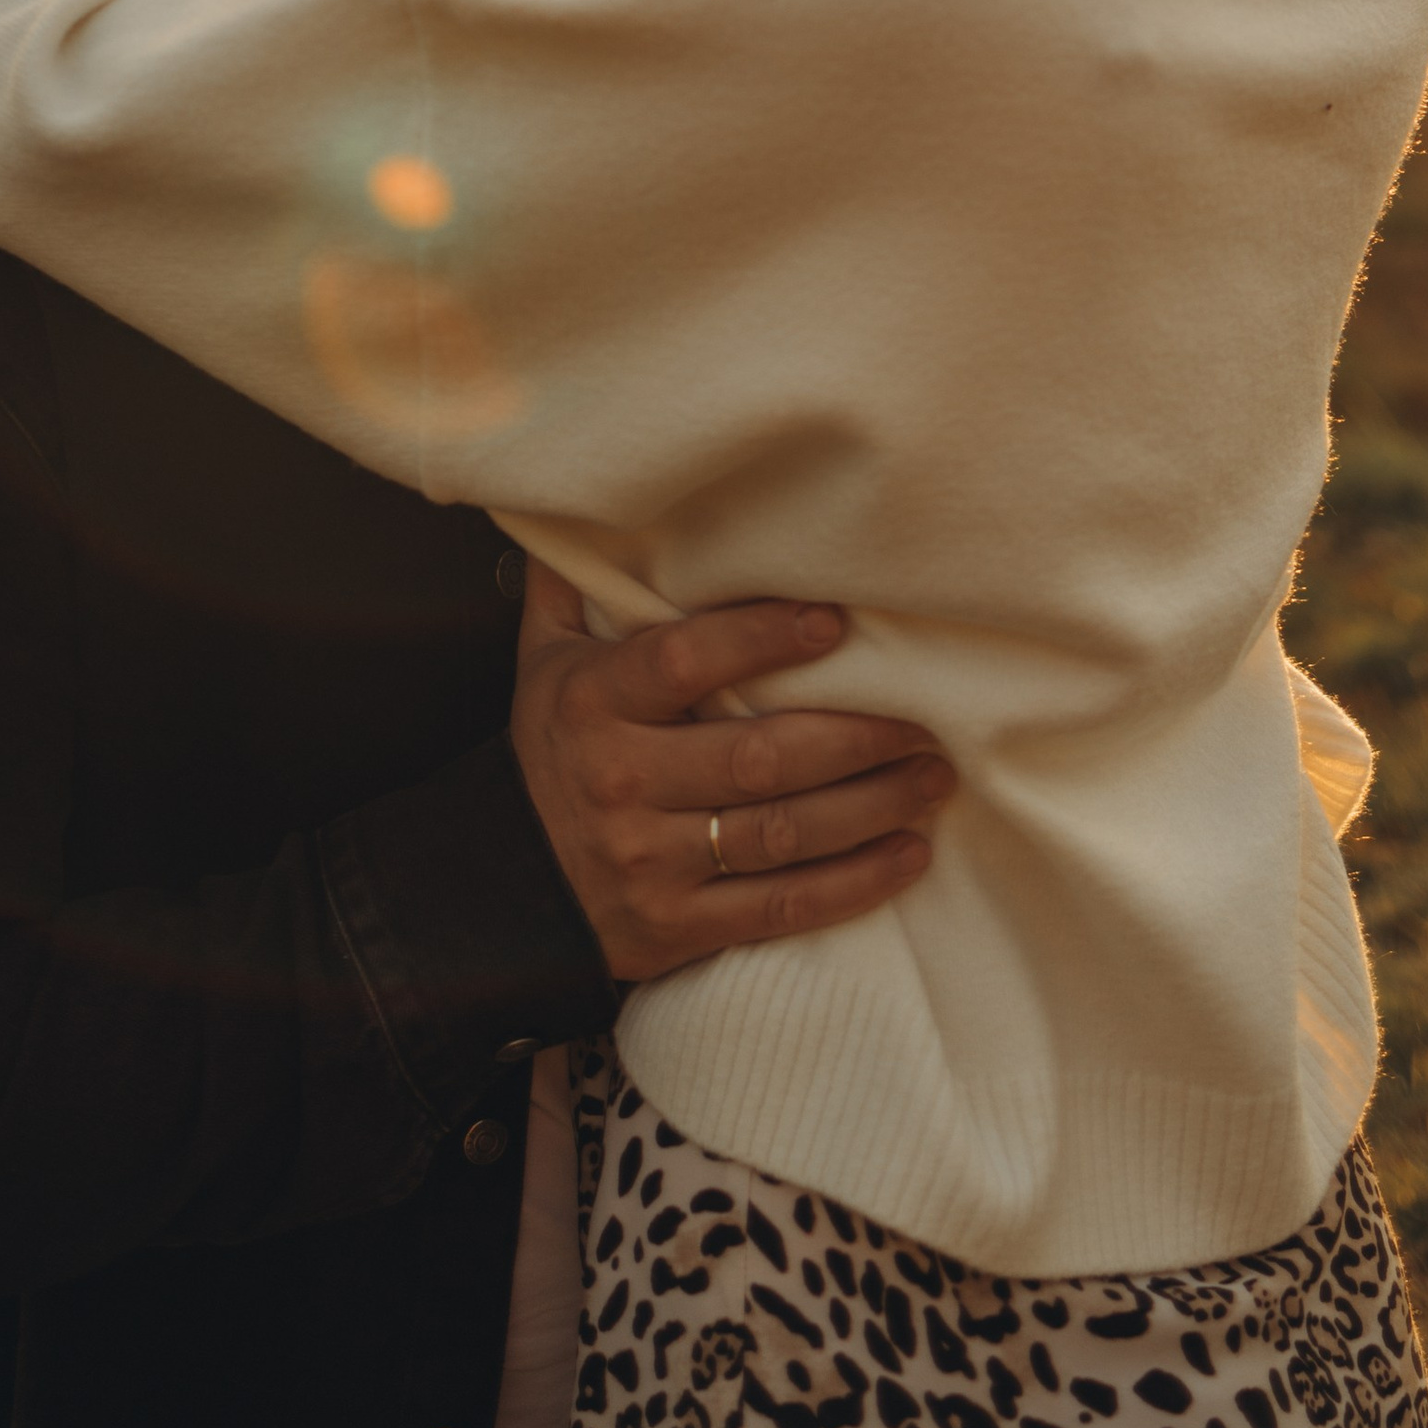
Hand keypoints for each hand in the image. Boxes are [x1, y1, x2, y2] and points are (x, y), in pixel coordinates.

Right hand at [509, 558, 951, 983]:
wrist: (495, 888)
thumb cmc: (547, 755)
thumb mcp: (543, 662)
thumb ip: (576, 584)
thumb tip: (597, 500)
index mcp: (594, 705)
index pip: (686, 662)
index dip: (762, 639)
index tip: (835, 624)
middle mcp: (623, 782)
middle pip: (760, 757)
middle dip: (856, 737)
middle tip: (923, 719)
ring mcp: (651, 861)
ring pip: (783, 833)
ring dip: (873, 805)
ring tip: (931, 777)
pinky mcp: (676, 927)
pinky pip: (780, 907)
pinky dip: (854, 883)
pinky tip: (908, 854)